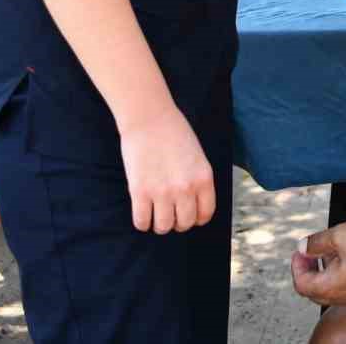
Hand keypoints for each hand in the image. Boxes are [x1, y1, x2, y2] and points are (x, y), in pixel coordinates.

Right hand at [120, 104, 214, 234]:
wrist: (149, 117)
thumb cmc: (174, 133)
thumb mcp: (198, 157)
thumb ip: (198, 180)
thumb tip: (193, 204)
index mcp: (204, 178)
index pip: (205, 214)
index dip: (196, 218)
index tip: (187, 214)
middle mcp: (186, 188)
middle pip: (184, 224)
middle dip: (177, 222)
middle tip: (169, 213)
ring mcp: (163, 192)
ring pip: (163, 227)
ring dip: (159, 224)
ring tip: (155, 213)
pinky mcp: (140, 191)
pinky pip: (141, 222)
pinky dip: (142, 222)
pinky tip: (142, 212)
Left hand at [291, 221, 345, 304]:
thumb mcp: (341, 235)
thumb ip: (317, 242)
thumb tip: (303, 247)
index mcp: (332, 287)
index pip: (301, 284)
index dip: (296, 265)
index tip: (301, 249)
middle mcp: (343, 297)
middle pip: (314, 290)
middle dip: (308, 269)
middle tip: (309, 250)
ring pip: (330, 287)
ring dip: (324, 269)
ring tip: (330, 246)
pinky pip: (345, 285)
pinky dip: (339, 270)